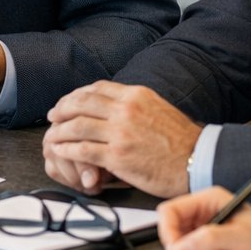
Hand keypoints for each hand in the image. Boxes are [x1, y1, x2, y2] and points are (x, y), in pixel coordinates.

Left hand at [43, 82, 201, 196]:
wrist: (197, 161)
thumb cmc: (181, 140)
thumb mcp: (157, 108)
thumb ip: (134, 105)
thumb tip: (114, 105)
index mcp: (136, 95)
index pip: (97, 88)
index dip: (76, 95)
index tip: (68, 102)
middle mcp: (125, 110)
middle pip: (81, 103)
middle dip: (62, 109)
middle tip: (53, 116)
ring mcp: (120, 133)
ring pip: (77, 126)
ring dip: (60, 130)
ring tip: (53, 135)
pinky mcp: (117, 156)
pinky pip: (82, 150)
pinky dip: (67, 150)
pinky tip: (61, 151)